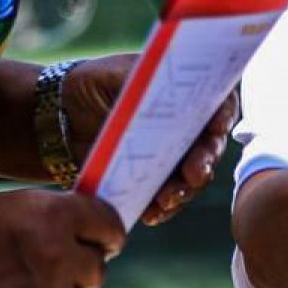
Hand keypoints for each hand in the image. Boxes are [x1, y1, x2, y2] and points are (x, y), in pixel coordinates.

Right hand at [0, 189, 124, 287]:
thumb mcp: (7, 208)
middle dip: (74, 268)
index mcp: (53, 216)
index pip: (110, 225)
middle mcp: (59, 258)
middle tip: (38, 268)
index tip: (99, 241)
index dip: (104, 234)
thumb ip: (54, 217)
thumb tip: (94, 235)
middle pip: (97, 268)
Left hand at [61, 52, 235, 225]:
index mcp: (188, 94)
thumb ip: (143, 81)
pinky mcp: (152, 181)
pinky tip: (151, 214)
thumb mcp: (117, 73)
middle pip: (209, 147)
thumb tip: (162, 89)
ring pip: (191, 179)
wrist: (64, 115)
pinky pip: (165, 200)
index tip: (217, 126)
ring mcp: (171, 157)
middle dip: (204, 162)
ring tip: (167, 199)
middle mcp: (188, 128)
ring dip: (184, 191)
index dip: (223, 115)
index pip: (218, 103)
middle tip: (195, 172)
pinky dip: (160, 209)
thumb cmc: (96, 83)